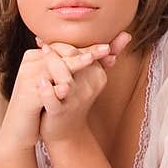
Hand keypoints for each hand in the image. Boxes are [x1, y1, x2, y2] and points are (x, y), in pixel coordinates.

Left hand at [35, 31, 132, 146]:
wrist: (66, 132)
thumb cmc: (76, 98)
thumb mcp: (92, 77)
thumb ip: (105, 56)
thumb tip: (127, 35)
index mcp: (98, 75)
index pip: (86, 52)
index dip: (70, 43)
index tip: (53, 35)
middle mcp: (89, 86)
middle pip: (77, 61)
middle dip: (61, 49)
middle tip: (45, 41)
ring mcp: (76, 100)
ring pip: (65, 78)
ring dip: (54, 64)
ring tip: (43, 51)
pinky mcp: (61, 112)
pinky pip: (54, 100)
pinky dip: (47, 91)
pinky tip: (39, 82)